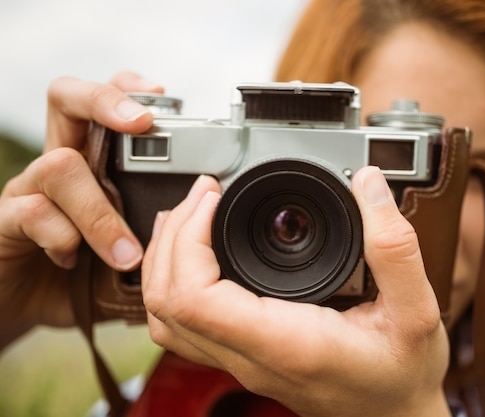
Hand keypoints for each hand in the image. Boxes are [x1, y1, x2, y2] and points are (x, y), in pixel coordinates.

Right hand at [0, 73, 160, 348]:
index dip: (126, 88)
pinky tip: (74, 259)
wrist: (20, 300)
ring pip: (59, 165)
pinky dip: (63, 237)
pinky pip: (33, 213)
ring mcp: (29, 189)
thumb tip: (203, 230)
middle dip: (104, 99)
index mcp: (91, 162)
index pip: (103, 103)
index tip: (162, 95)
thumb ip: (154, 232)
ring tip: (125, 253)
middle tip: (141, 122)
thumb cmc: (79, 271)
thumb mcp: (125, 247)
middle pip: (66, 99)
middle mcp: (60, 165)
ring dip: (99, 211)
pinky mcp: (6, 221)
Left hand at [142, 168, 450, 416]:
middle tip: (203, 194)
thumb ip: (394, 247)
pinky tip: (200, 255)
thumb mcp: (417, 309)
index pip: (194, 298)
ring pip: (166, 319)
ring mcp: (243, 361)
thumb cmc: (404, 374)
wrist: (396, 416)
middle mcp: (253, 357)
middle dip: (172, 237)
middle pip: (166, 303)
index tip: (212, 199)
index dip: (187, 239)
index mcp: (287, 343)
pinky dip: (178, 282)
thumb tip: (368, 185)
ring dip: (166, 261)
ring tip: (190, 216)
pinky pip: (186, 325)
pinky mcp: (245, 357)